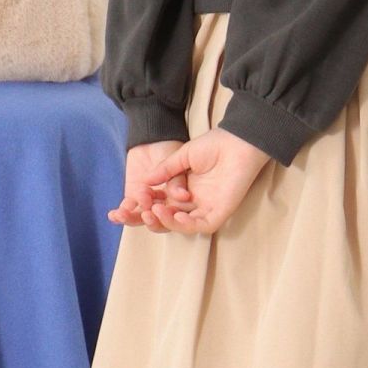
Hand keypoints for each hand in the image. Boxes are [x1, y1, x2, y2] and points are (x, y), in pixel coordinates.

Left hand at [109, 140, 192, 233]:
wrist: (150, 141)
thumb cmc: (169, 151)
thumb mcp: (177, 164)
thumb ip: (178, 182)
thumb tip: (183, 196)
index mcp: (179, 201)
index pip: (176, 217)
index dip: (169, 218)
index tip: (161, 211)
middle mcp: (164, 206)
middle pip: (158, 221)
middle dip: (150, 220)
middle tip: (145, 214)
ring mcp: (147, 204)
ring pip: (140, 218)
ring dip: (131, 218)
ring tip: (123, 215)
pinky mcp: (132, 198)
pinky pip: (126, 209)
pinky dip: (120, 213)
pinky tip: (115, 215)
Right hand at [138, 127, 271, 234]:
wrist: (238, 141)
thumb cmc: (214, 145)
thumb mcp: (182, 157)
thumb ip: (164, 170)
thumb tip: (143, 182)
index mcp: (182, 190)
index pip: (158, 203)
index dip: (143, 205)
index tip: (129, 202)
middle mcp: (193, 202)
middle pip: (167, 218)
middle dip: (150, 218)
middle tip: (140, 211)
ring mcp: (206, 208)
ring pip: (182, 225)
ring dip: (166, 221)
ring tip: (156, 210)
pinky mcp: (219, 212)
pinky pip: (201, 225)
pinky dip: (187, 225)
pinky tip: (176, 216)